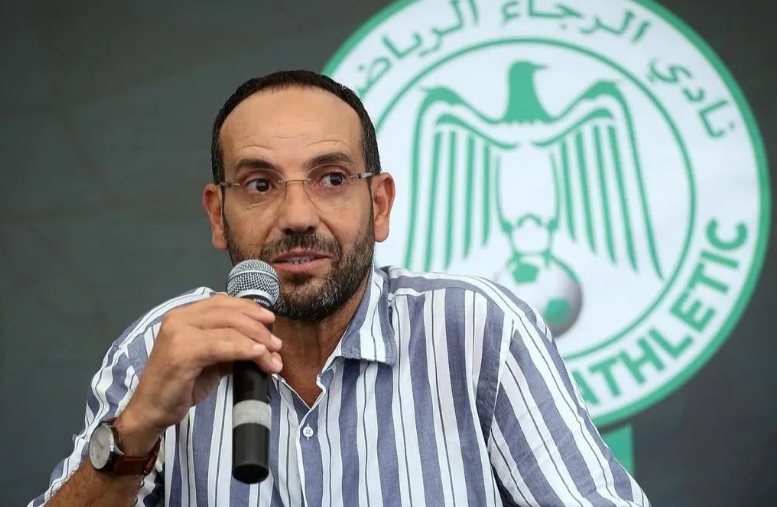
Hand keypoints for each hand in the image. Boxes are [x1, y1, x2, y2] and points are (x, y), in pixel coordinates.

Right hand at [116, 294, 281, 452]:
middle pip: (229, 313)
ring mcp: (178, 334)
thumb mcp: (209, 360)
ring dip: (257, 341)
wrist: (151, 410)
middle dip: (259, 327)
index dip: (250, 308)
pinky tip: (258, 355)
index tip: (270, 321)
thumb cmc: (179, 385)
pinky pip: (220, 345)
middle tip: (277, 344)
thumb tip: (261, 344)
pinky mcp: (181, 353)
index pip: (222, 302)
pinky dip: (243, 349)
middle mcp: (179, 318)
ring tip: (273, 356)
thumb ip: (229, 346)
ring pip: (228, 328)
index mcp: (184, 315)